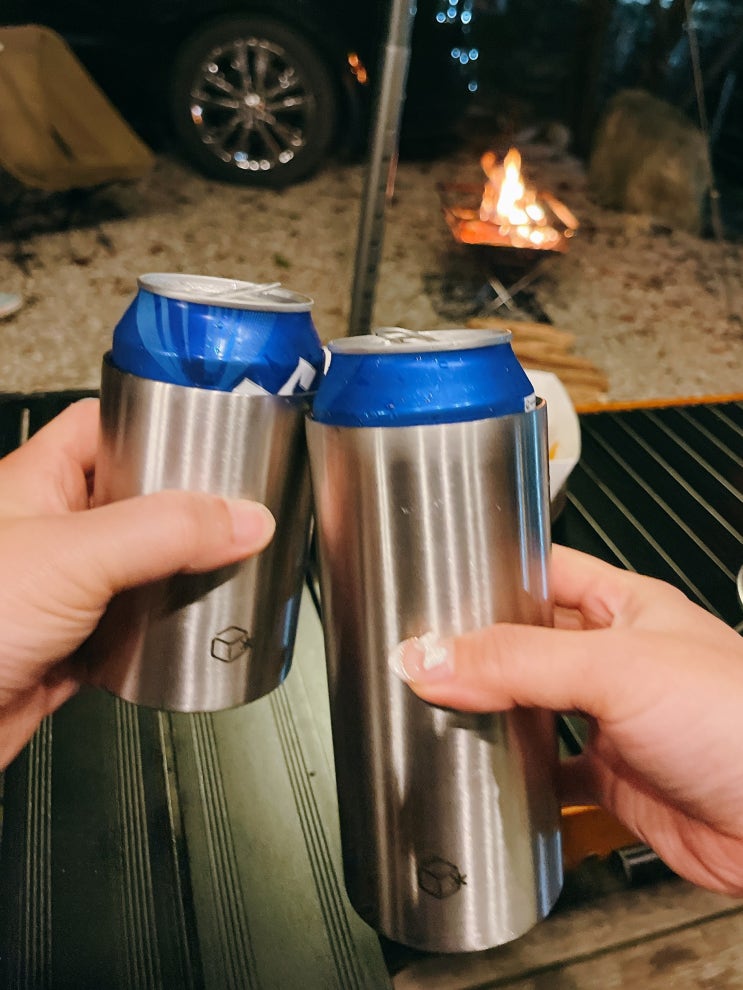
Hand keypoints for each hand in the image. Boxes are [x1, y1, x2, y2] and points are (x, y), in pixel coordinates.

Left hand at [0, 399, 274, 767]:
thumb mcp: (74, 557)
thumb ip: (165, 531)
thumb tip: (242, 518)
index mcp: (38, 483)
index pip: (107, 428)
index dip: (157, 425)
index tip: (210, 436)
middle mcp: (52, 532)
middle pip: (137, 501)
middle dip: (187, 511)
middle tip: (235, 512)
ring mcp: (64, 589)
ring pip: (141, 567)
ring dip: (181, 575)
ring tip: (226, 568)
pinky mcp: (73, 644)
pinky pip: (134, 627)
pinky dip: (163, 631)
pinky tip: (187, 630)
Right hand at [389, 544, 742, 895]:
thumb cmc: (739, 719)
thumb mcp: (617, 668)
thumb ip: (518, 661)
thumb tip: (430, 655)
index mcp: (621, 607)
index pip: (541, 571)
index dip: (491, 573)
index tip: (435, 586)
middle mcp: (613, 659)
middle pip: (526, 643)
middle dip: (478, 651)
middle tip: (422, 656)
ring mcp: (611, 719)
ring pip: (532, 707)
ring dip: (492, 712)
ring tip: (439, 708)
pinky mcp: (613, 778)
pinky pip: (549, 773)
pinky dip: (518, 778)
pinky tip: (491, 776)